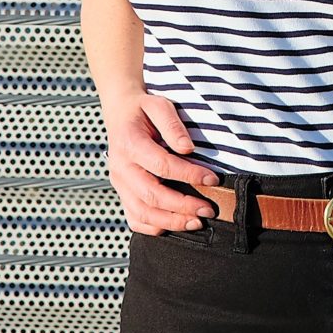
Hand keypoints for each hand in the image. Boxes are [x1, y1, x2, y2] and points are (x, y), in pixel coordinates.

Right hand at [102, 91, 219, 234]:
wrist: (120, 113)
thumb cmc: (143, 109)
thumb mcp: (159, 105)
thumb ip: (172, 125)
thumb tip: (188, 148)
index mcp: (130, 143)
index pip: (162, 165)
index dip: (189, 174)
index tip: (213, 179)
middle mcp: (121, 167)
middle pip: (151, 195)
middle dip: (182, 206)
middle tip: (208, 210)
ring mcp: (119, 183)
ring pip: (142, 212)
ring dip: (170, 221)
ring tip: (196, 223)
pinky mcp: (122, 193)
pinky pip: (134, 218)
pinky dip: (153, 227)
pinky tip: (174, 225)